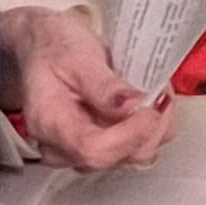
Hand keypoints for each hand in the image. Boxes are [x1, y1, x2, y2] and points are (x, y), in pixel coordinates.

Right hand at [1, 4, 171, 169]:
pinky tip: (148, 102)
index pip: (94, 150)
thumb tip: (134, 106)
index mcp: (50, 124)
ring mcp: (84, 153)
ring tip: (153, 90)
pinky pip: (141, 148)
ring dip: (156, 123)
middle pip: (120, 156)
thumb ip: (104, 85)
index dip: (131, 134)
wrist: (46, 48)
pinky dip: (155, 126)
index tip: (152, 105)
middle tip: (158, 89)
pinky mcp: (104, 150)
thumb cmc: (55, 50)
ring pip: (136, 154)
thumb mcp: (77, 57)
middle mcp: (64, 148)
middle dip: (150, 123)